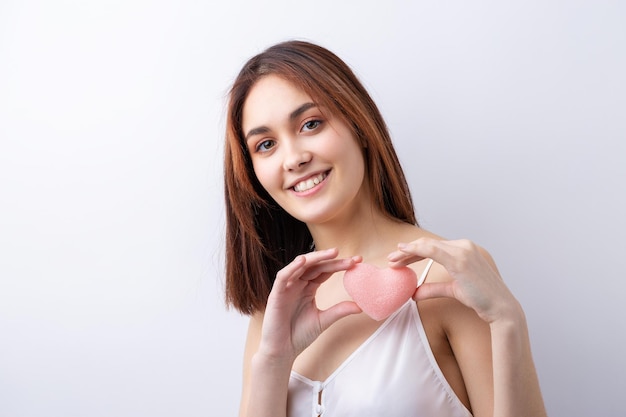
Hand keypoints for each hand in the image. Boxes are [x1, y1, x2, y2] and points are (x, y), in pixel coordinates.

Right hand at [258, 248, 361, 362]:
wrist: (282, 351)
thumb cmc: (299, 335)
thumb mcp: (324, 320)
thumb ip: (339, 310)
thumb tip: (361, 306)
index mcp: (308, 288)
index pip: (325, 271)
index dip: (340, 265)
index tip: (357, 262)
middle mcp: (297, 284)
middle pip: (315, 266)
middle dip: (332, 260)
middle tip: (350, 258)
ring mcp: (286, 288)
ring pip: (300, 266)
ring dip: (315, 258)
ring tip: (332, 253)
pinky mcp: (276, 294)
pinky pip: (283, 277)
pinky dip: (292, 268)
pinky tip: (303, 261)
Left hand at [387, 238, 520, 323]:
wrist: (500, 308)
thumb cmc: (481, 299)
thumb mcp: (453, 290)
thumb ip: (434, 288)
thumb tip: (414, 293)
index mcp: (465, 249)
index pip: (434, 246)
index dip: (414, 251)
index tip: (399, 258)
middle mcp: (464, 246)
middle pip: (428, 244)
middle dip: (407, 251)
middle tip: (391, 259)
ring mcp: (463, 251)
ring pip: (428, 245)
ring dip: (408, 251)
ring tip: (393, 259)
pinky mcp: (461, 260)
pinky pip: (433, 250)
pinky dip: (417, 250)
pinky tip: (404, 253)